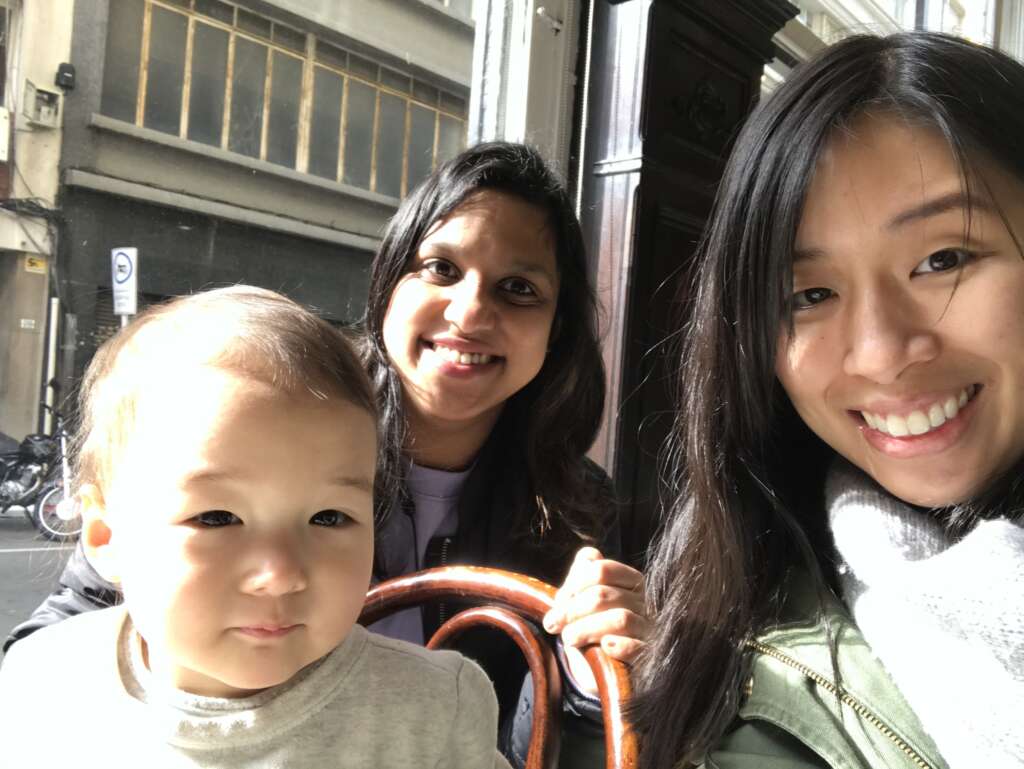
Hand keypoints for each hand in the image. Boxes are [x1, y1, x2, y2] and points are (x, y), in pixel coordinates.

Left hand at [542, 547, 649, 694]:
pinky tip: (604, 648)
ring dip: (586, 629)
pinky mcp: (649, 656)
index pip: (601, 570)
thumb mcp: (579, 602)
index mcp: (630, 581)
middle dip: (572, 610)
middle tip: (554, 625)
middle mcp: (644, 602)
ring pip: (620, 619)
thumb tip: (589, 556)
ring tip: (569, 639)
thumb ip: (581, 577)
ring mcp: (649, 629)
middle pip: (603, 595)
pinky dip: (619, 646)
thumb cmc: (589, 630)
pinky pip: (637, 647)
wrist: (599, 673)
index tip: (558, 603)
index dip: (574, 584)